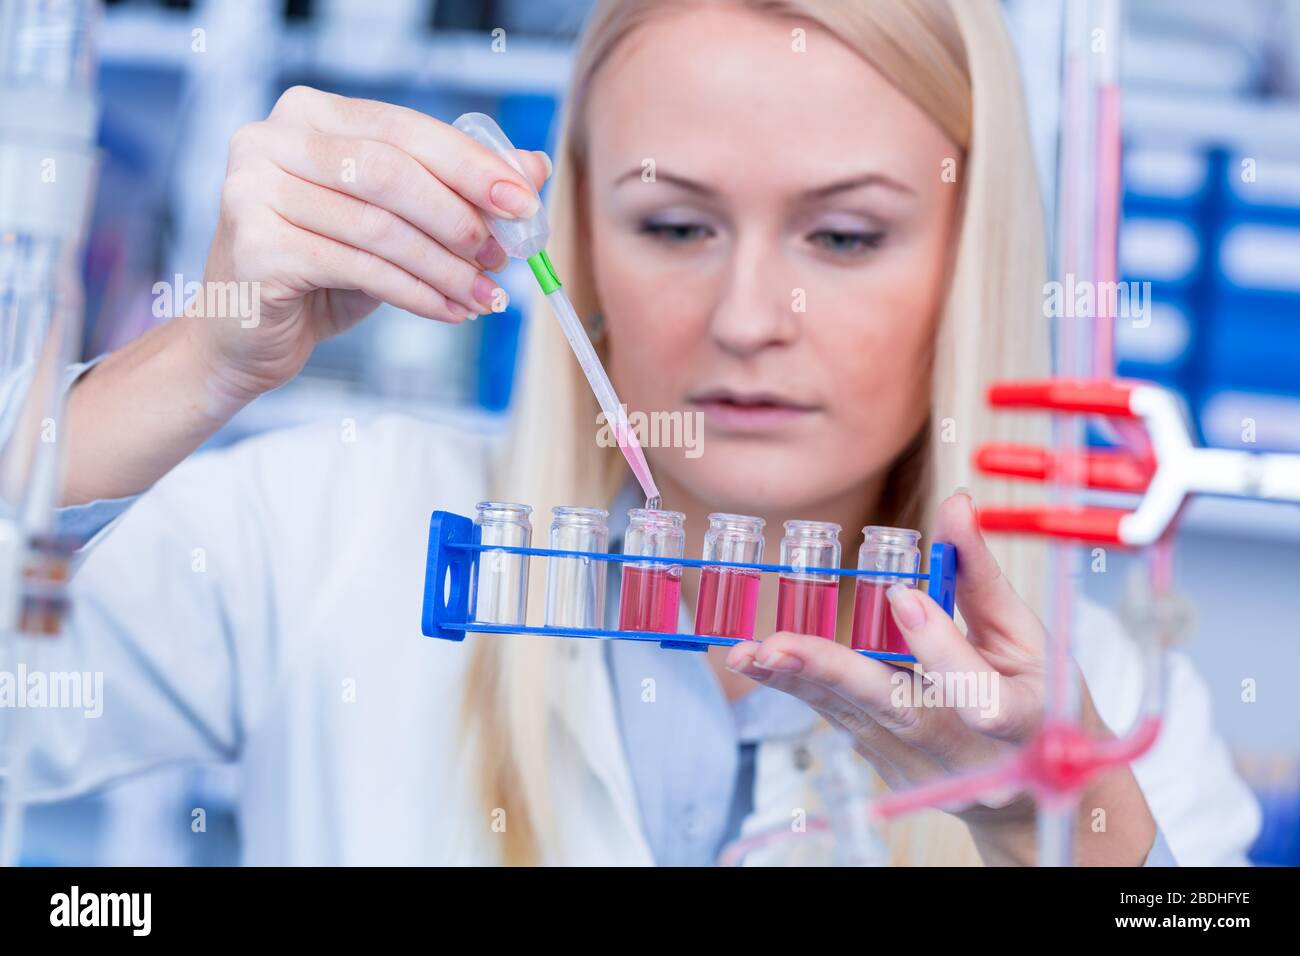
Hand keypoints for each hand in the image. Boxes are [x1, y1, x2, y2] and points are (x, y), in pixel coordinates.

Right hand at [191, 86, 551, 404]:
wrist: (247, 336)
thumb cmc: (322, 271)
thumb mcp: (396, 224)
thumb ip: (455, 189)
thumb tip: (534, 168)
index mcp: (309, 115)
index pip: (405, 129)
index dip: (470, 165)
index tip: (523, 201)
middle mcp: (271, 141)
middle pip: (391, 170)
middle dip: (458, 215)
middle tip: (502, 255)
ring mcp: (253, 191)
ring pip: (378, 225)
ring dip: (445, 267)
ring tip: (486, 295)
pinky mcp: (255, 247)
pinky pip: (358, 268)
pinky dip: (416, 293)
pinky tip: (448, 311)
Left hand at [724, 491, 1157, 864]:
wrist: (1025, 794)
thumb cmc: (1033, 701)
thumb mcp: (1026, 638)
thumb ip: (981, 576)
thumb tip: (956, 505)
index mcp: (1017, 721)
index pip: (978, 692)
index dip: (940, 647)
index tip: (904, 596)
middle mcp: (961, 753)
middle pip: (893, 710)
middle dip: (831, 673)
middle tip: (777, 645)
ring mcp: (917, 765)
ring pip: (849, 715)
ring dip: (793, 680)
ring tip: (745, 654)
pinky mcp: (883, 762)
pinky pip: (838, 717)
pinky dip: (799, 686)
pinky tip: (760, 663)